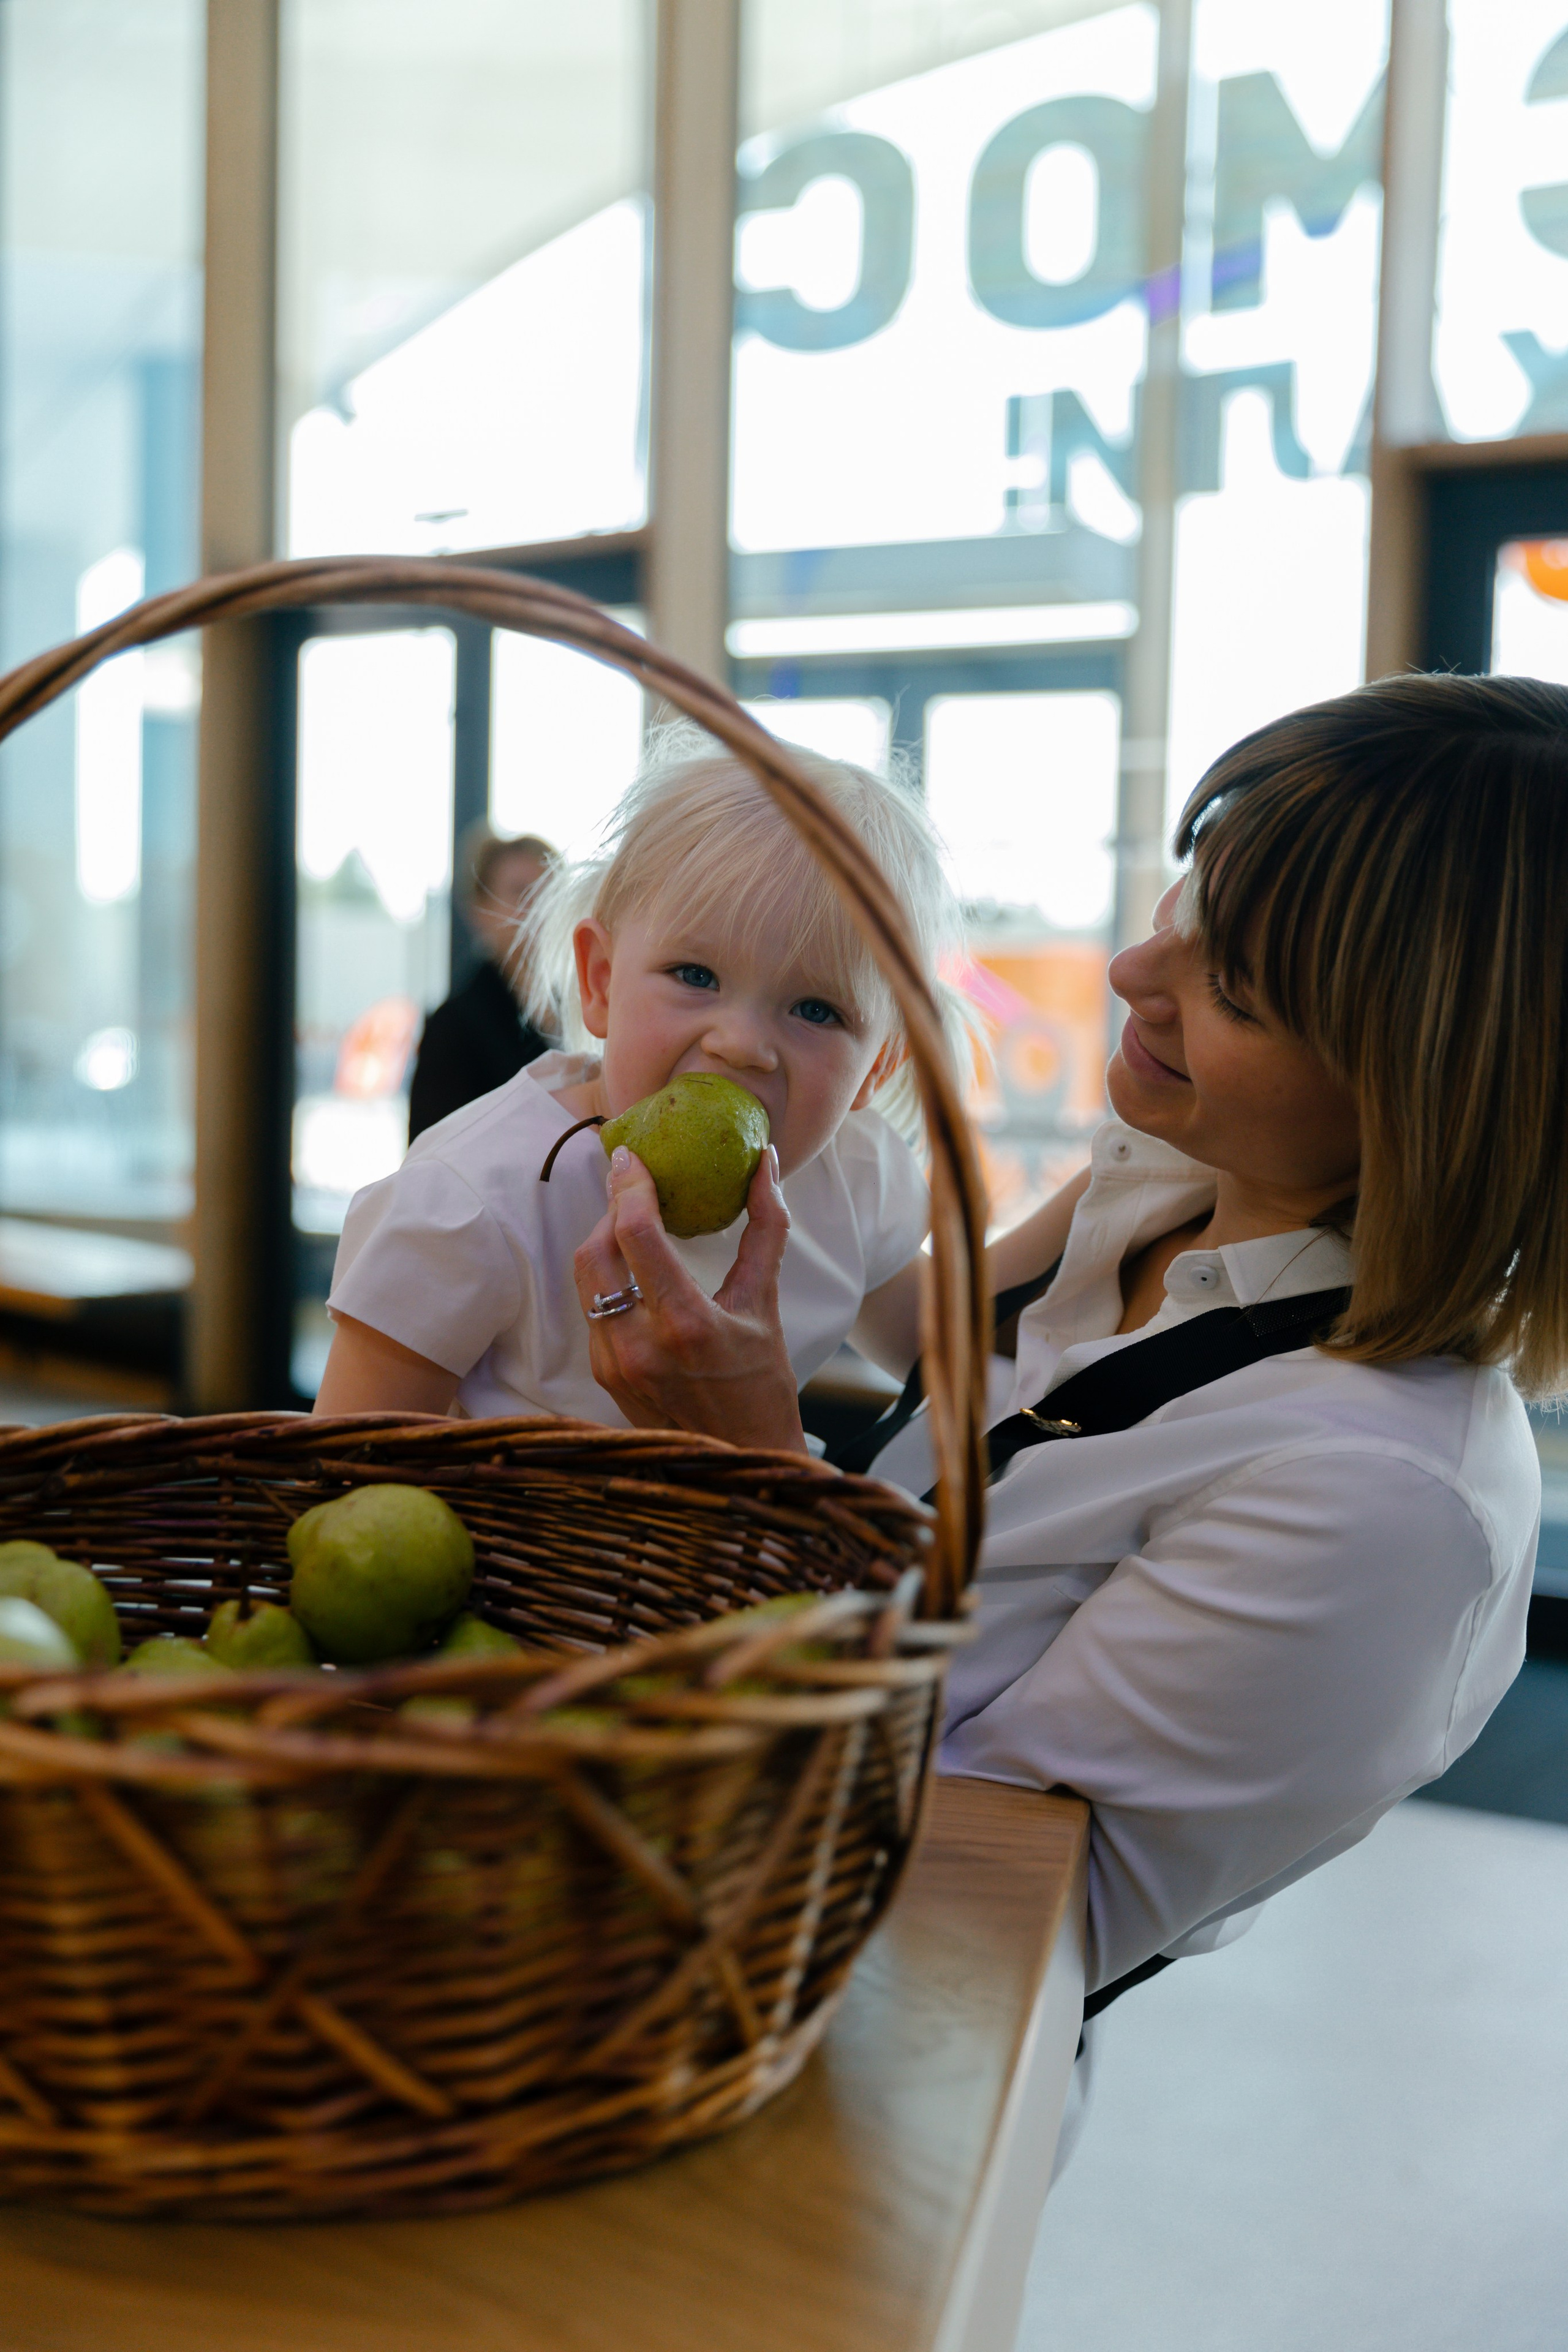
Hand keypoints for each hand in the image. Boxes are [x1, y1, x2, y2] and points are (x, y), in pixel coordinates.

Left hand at [573, 1145, 809, 1453]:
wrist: (740, 1458)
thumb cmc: (761, 1383)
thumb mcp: (766, 1303)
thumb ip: (765, 1228)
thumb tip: (765, 1164)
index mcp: (685, 1324)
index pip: (636, 1235)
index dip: (628, 1188)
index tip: (631, 1159)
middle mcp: (639, 1345)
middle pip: (594, 1251)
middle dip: (609, 1210)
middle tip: (631, 1185)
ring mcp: (614, 1363)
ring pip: (585, 1279)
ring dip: (603, 1242)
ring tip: (630, 1223)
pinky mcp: (602, 1374)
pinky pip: (591, 1308)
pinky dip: (607, 1279)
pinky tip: (631, 1270)